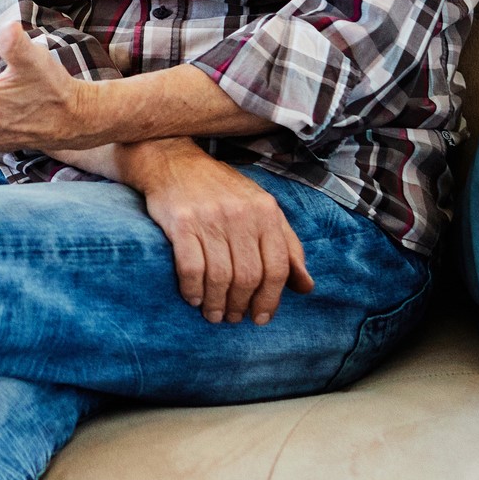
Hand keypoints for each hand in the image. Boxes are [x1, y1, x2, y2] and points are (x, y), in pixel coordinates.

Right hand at [125, 139, 314, 325]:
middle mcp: (240, 214)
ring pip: (220, 276)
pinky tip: (193, 297)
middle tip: (233, 317)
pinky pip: (190, 267)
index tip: (261, 318)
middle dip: (241, 304)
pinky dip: (193, 289)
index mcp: (266, 212)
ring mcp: (209, 217)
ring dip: (217, 303)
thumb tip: (306, 287)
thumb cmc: (220, 190)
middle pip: (248, 276)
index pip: (277, 267)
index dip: (271, 299)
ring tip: (213, 314)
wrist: (172, 161)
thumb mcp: (262, 210)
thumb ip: (287, 247)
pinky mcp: (181, 222)